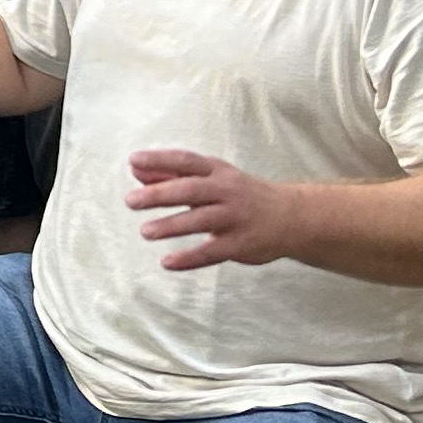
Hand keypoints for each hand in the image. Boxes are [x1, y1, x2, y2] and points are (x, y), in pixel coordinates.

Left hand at [127, 147, 296, 272]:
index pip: (186, 161)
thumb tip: (136, 170)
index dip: (160, 159)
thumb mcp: (213, 179)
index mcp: (218, 172)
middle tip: (131, 201)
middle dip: (159, 194)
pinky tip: (167, 262)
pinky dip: (189, 258)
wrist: (292, 217)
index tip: (134, 160)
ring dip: (171, 226)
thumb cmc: (241, 195)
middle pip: (191, 190)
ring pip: (201, 221)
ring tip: (145, 231)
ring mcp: (235, 218)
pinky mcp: (240, 244)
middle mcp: (227, 191)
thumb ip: (174, 175)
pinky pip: (212, 252)